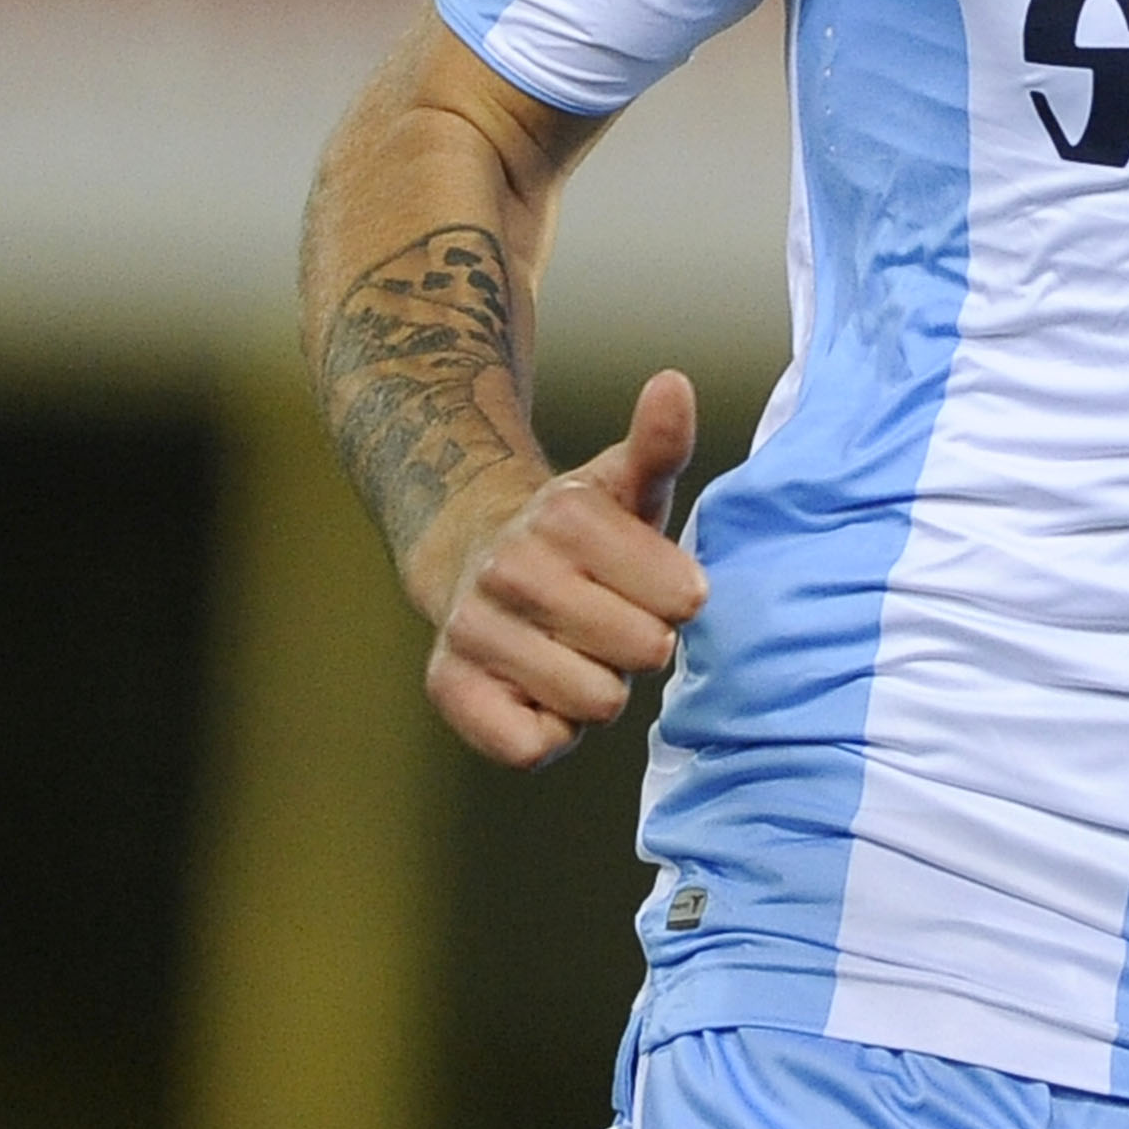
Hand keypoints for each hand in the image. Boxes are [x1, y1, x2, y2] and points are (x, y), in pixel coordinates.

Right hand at [421, 370, 706, 768]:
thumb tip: (674, 382)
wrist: (472, 554)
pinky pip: (530, 747)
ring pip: (592, 704)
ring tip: (571, 652)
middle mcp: (510, 567)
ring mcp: (473, 627)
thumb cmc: (578, 535)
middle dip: (638, 647)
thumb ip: (659, 442)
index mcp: (565, 515)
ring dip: (594, 690)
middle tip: (606, 622)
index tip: (649, 586)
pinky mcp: (447, 685)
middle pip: (641, 653)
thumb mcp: (625, 485)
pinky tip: (537, 691)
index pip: (681, 599)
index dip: (676, 602)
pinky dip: (547, 733)